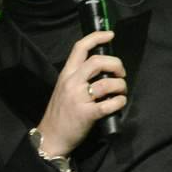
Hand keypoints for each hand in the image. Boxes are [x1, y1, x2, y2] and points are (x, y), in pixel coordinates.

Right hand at [36, 30, 126, 157]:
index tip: (110, 34)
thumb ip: (79, 77)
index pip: (79, 48)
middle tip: (121, 73)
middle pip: (98, 61)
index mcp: (66, 74)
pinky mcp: (86, 114)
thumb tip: (103, 69)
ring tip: (121, 92)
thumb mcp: (65, 88)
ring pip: (106, 83)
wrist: (51, 137)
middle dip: (116, 64)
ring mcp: (78, 98)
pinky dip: (119, 102)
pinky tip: (119, 103)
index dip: (96, 37)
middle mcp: (71, 83)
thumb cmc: (61, 113)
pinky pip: (109, 104)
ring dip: (120, 86)